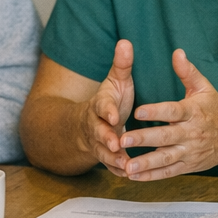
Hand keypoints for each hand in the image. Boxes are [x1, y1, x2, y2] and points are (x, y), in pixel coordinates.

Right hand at [82, 39, 136, 172]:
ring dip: (113, 158)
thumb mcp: (114, 81)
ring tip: (126, 164)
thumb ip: (121, 65)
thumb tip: (126, 42)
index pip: (102, 107)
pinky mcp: (104, 156)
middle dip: (106, 138)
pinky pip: (109, 165)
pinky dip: (118, 170)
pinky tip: (130, 175)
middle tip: (117, 143)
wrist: (87, 124)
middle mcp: (96, 125)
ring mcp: (98, 143)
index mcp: (100, 105)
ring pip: (103, 152)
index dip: (107, 111)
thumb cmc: (109, 100)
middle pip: (99, 132)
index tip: (115, 116)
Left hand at [120, 50, 217, 179]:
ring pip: (166, 158)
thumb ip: (188, 72)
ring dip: (146, 163)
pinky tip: (133, 176)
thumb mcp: (205, 88)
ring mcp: (190, 151)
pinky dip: (151, 176)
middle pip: (166, 137)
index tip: (137, 110)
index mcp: (194, 112)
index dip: (156, 111)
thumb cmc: (216, 109)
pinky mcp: (188, 165)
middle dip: (144, 139)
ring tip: (127, 166)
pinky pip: (168, 172)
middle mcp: (192, 133)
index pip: (173, 111)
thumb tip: (177, 52)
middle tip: (123, 140)